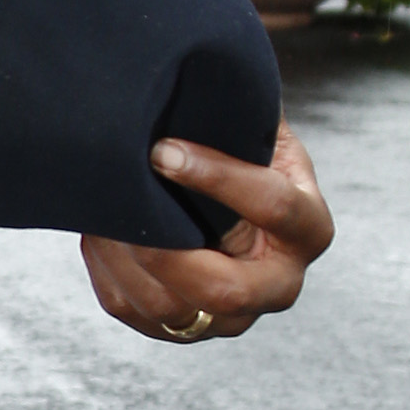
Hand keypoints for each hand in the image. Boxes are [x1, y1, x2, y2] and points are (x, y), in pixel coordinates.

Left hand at [82, 118, 333, 342]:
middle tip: (126, 208)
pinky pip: (133, 310)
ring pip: (171, 308)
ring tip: (102, 208)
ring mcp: (232, 316)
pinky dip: (106, 269)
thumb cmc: (235, 144)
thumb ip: (235, 113)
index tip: (161, 149)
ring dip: (125, 257)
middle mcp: (279, 284)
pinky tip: (100, 229)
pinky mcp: (183, 328)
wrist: (214, 190)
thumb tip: (187, 81)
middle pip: (228, 291)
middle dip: (167, 250)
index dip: (218, 177)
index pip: (275, 207)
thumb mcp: (251, 124)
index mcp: (309, 228)